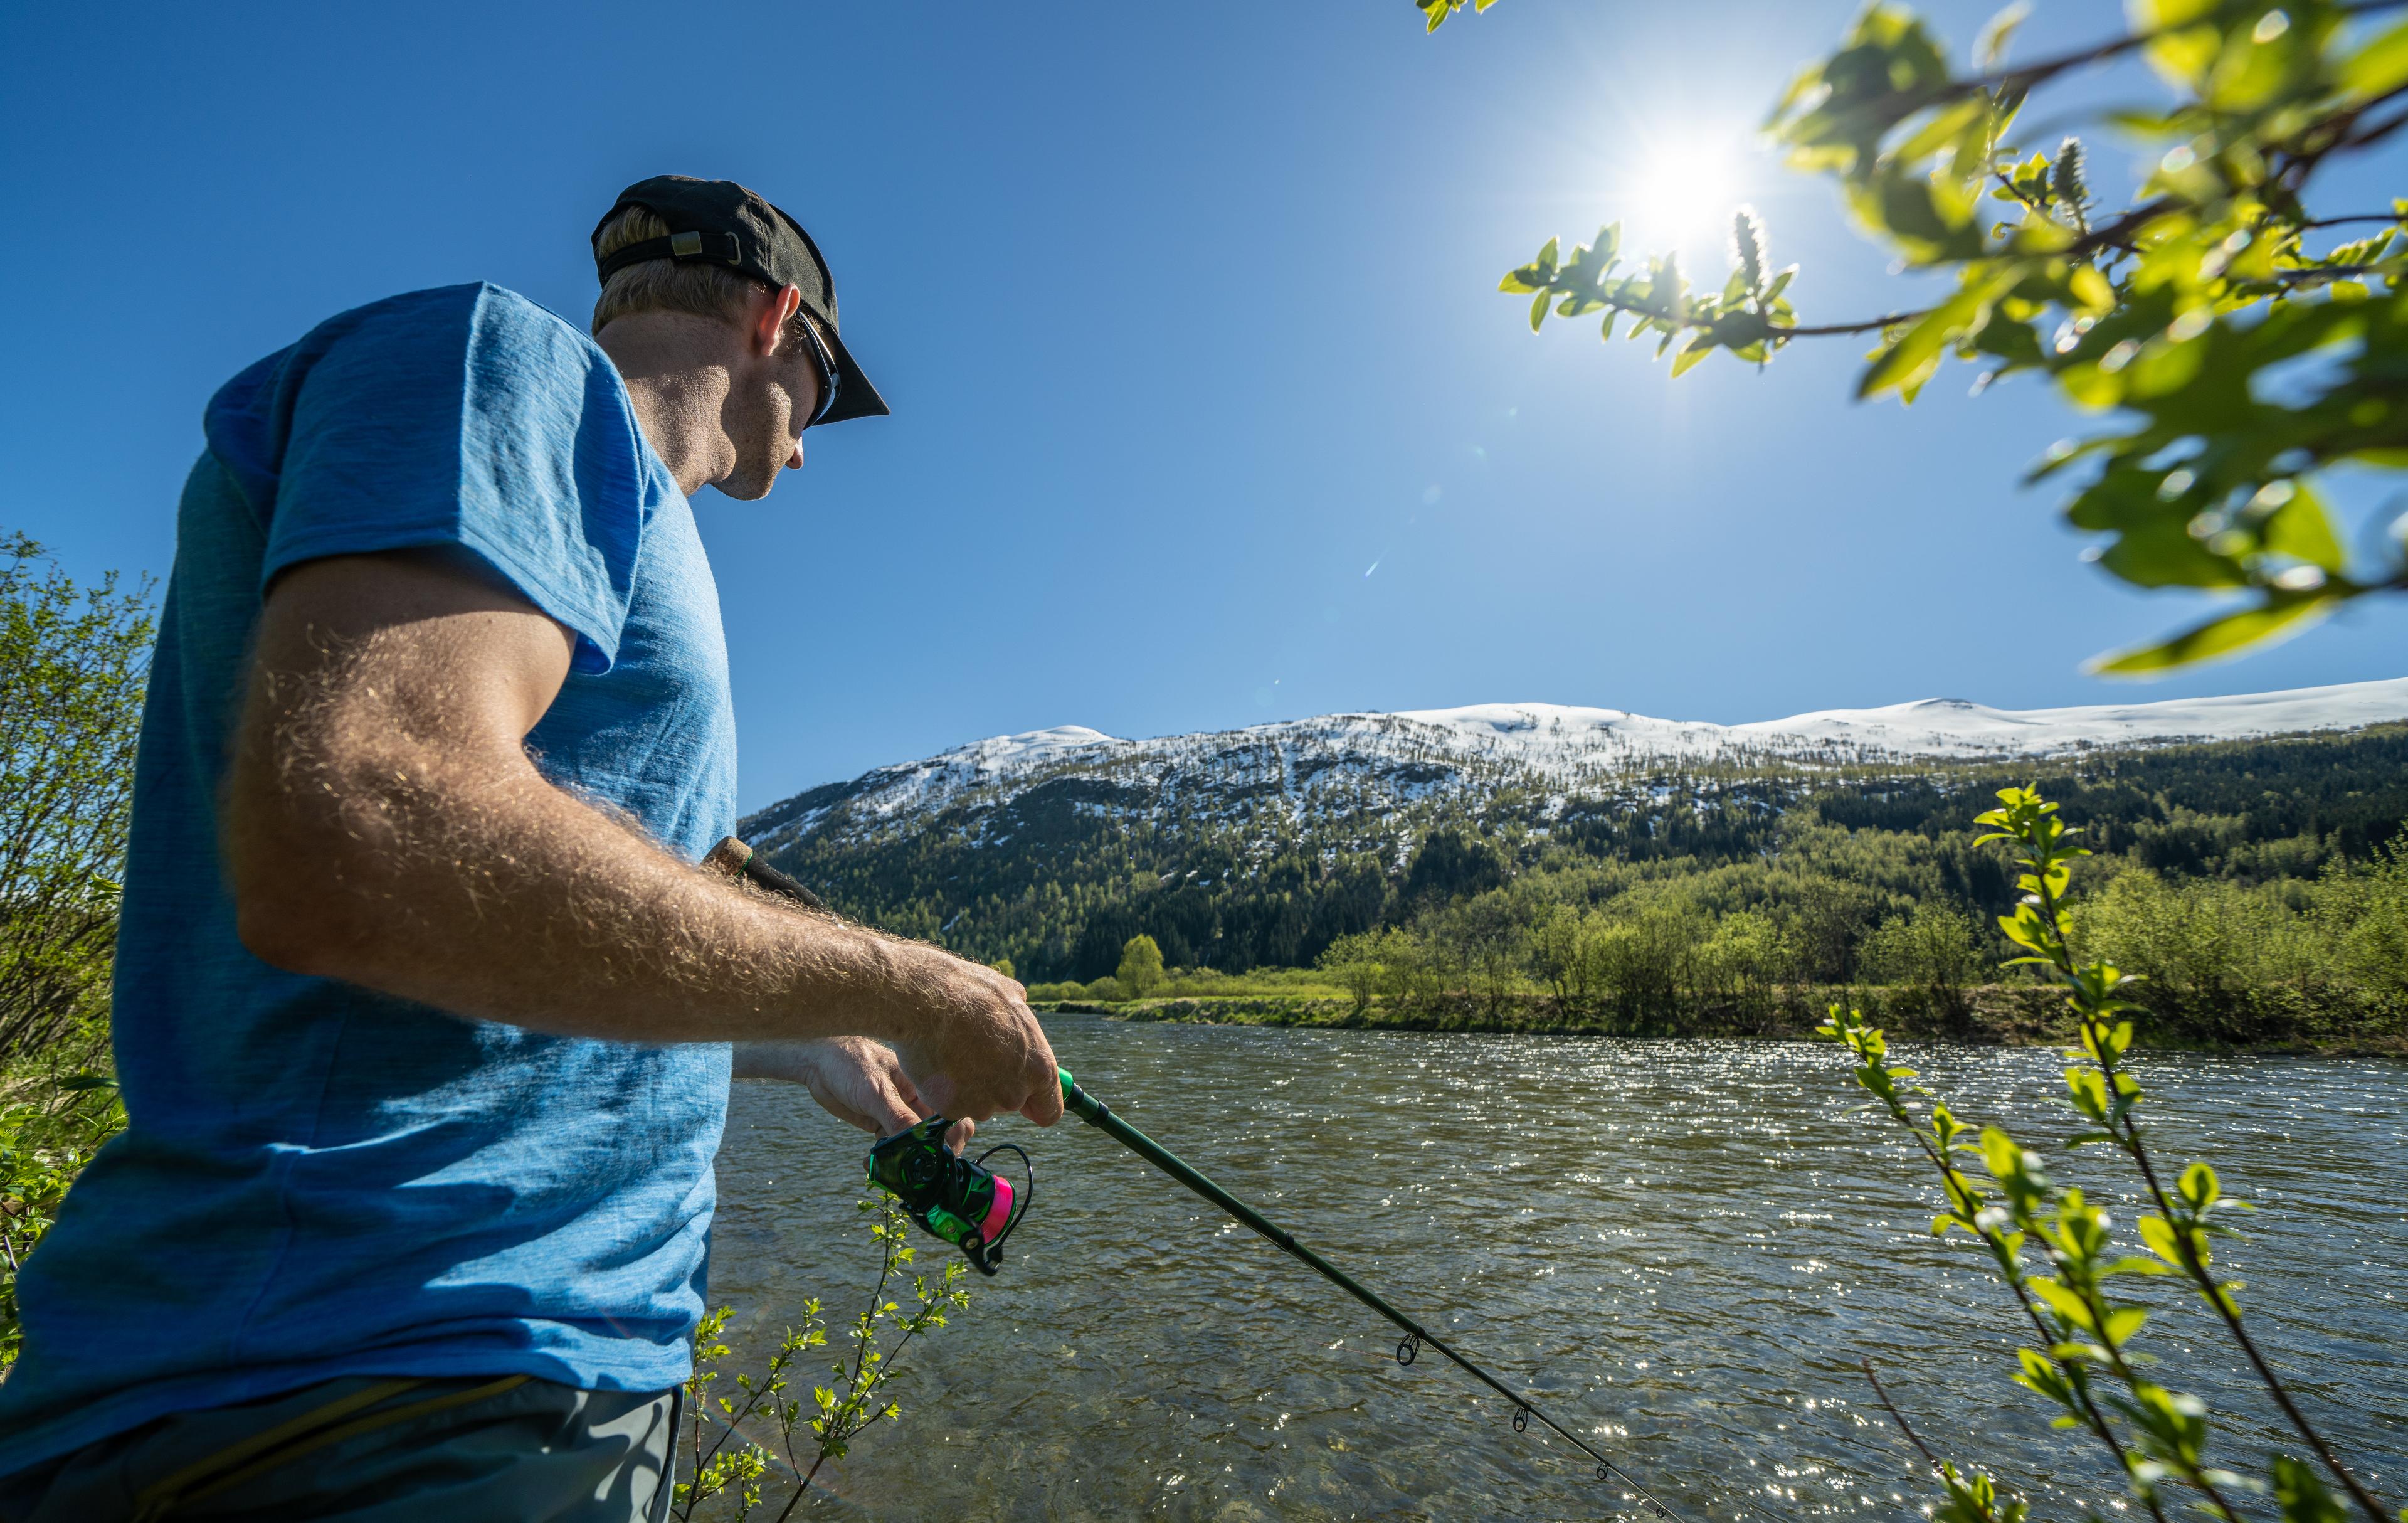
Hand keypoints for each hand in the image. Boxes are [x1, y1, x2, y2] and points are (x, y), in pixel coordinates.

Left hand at [745, 1037, 973, 1149]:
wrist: (818, 1062)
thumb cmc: (850, 1063)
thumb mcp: (875, 1090)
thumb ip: (898, 1116)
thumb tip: (922, 1145)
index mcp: (925, 1086)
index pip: (953, 1117)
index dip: (952, 1140)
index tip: (936, 1158)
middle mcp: (918, 1102)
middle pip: (939, 1136)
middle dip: (931, 1157)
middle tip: (912, 1170)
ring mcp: (901, 1115)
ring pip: (916, 1146)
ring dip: (906, 1162)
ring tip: (888, 1170)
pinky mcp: (883, 1125)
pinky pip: (895, 1148)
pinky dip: (888, 1160)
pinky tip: (871, 1163)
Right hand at [887, 949, 1062, 1127]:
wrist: (926, 1000)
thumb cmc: (970, 992)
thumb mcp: (1012, 997)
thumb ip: (1022, 1022)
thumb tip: (1020, 1021)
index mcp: (1039, 1068)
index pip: (1049, 1111)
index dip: (1037, 1105)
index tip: (1027, 1101)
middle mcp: (1014, 1093)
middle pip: (1009, 1103)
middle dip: (996, 1084)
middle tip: (975, 1054)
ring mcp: (982, 1104)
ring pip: (977, 1103)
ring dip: (968, 1086)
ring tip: (953, 1051)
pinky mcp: (951, 1108)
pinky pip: (950, 1103)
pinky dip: (944, 1089)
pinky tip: (938, 1061)